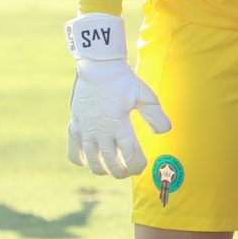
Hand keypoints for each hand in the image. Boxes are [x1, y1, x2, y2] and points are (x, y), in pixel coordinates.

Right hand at [67, 56, 169, 176]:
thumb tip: (164, 131)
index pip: (130, 154)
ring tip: (111, 168)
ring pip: (92, 160)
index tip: (142, 165)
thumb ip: (156, 115)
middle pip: (111, 163)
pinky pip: (73, 150)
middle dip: (122, 171)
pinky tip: (88, 161)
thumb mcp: (145, 95)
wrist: (97, 67)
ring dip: (103, 169)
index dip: (137, 164)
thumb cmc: (123, 80)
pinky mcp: (75, 126)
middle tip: (128, 170)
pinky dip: (80, 159)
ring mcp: (85, 130)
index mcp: (118, 124)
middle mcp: (100, 130)